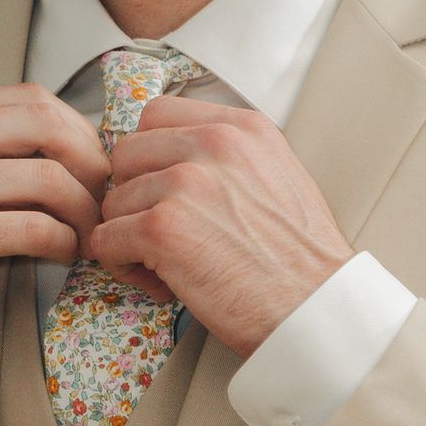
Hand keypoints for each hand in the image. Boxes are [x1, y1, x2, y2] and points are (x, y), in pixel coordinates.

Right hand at [0, 85, 109, 356]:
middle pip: (46, 124)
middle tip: (101, 199)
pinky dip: (62, 242)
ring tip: (85, 235)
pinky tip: (61, 254)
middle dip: (90, 164)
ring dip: (84, 212)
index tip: (92, 168)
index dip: (79, 131)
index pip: (32, 98)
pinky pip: (34, 228)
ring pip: (49, 178)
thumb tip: (79, 141)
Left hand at [88, 97, 351, 359]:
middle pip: (127, 154)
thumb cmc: (302, 259)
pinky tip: (161, 282)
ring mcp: (185, 183)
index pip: (158, 114)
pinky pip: (106, 240)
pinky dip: (123, 266)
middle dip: (136, 197)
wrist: (319, 310)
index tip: (165, 191)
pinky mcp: (162, 228)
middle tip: (165, 234)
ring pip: (114, 201)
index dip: (151, 157)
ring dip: (130, 237)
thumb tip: (172, 156)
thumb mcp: (278, 175)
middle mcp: (213, 144)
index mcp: (242, 127)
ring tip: (170, 265)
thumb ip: (228, 156)